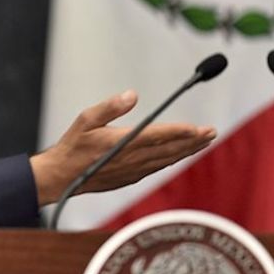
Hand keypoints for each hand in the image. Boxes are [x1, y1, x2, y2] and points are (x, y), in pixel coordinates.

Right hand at [30, 90, 215, 205]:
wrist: (62, 178)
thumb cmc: (73, 146)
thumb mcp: (85, 119)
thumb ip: (110, 107)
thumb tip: (132, 95)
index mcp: (121, 143)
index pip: (158, 136)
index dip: (180, 132)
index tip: (198, 128)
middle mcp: (131, 159)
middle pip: (169, 149)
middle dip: (192, 141)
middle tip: (211, 132)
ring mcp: (133, 171)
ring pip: (167, 160)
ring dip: (187, 150)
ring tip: (204, 141)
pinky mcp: (131, 178)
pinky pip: (158, 167)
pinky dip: (172, 159)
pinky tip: (180, 154)